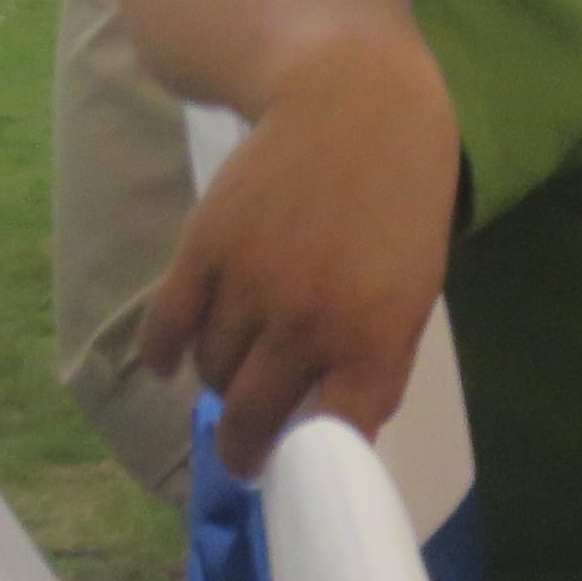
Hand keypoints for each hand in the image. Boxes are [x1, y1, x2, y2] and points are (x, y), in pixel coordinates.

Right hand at [142, 32, 458, 480]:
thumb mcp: (416, 285)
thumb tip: (336, 432)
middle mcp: (309, 321)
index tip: (292, 477)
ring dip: (222, 381)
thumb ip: (376, 359)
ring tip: (238, 366)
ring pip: (214, 373)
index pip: (334, 435)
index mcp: (376, 334)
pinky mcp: (200, 253)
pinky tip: (175, 359)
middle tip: (244, 455)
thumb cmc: (402, 197)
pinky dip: (165, 355)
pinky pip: (167, 332)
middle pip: (257, 417)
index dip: (310, 468)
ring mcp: (250, 287)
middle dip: (247, 447)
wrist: (354, 103)